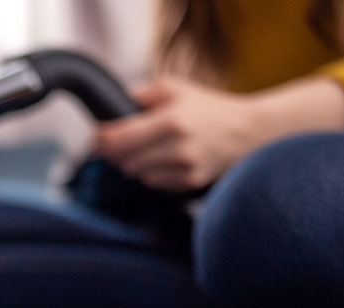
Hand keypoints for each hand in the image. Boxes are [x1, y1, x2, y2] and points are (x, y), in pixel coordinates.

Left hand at [94, 77, 260, 191]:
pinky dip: (153, 173)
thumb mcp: (175, 88)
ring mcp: (184, 168)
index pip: (119, 139)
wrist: (247, 131)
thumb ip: (142, 92)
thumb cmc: (208, 107)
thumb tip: (116, 102)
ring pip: (137, 174)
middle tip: (120, 142)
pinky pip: (155, 183)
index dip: (101, 140)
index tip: (97, 136)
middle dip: (117, 152)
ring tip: (148, 148)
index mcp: (171, 121)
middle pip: (124, 160)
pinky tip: (165, 160)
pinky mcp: (190, 182)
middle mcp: (177, 147)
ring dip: (135, 163)